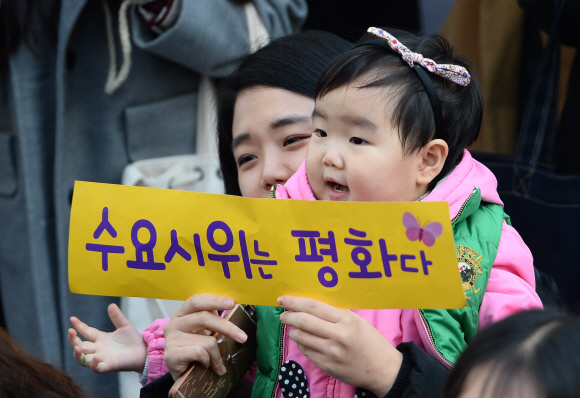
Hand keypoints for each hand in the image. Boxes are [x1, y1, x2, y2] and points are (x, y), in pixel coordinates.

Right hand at [68, 303, 146, 372]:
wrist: (144, 351)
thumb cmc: (133, 340)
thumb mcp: (124, 326)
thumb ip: (117, 317)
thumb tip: (111, 305)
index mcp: (101, 338)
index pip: (86, 332)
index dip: (79, 326)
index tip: (72, 318)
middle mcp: (98, 349)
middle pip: (80, 346)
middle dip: (73, 340)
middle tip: (70, 331)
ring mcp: (102, 358)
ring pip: (83, 360)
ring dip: (77, 354)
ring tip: (77, 347)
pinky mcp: (109, 366)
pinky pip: (97, 368)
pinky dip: (93, 364)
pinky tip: (95, 357)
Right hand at [163, 294, 247, 379]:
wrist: (182, 375)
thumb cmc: (195, 351)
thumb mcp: (204, 332)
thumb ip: (213, 320)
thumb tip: (235, 309)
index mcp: (183, 313)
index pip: (197, 300)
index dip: (215, 300)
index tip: (232, 303)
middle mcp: (174, 322)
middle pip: (204, 318)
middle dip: (228, 328)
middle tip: (243, 338)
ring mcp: (171, 338)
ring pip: (207, 341)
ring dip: (216, 355)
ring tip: (216, 364)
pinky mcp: (171, 354)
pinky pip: (200, 353)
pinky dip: (207, 361)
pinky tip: (204, 366)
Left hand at [278, 296, 402, 396]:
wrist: (383, 370)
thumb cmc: (370, 341)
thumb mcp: (357, 321)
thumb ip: (335, 314)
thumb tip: (309, 306)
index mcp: (346, 320)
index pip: (313, 307)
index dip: (295, 302)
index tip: (283, 299)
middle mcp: (337, 336)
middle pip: (303, 321)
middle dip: (288, 316)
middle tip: (283, 314)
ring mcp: (331, 353)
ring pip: (300, 338)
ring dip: (293, 331)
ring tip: (294, 328)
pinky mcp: (327, 366)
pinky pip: (306, 351)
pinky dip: (301, 344)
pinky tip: (305, 341)